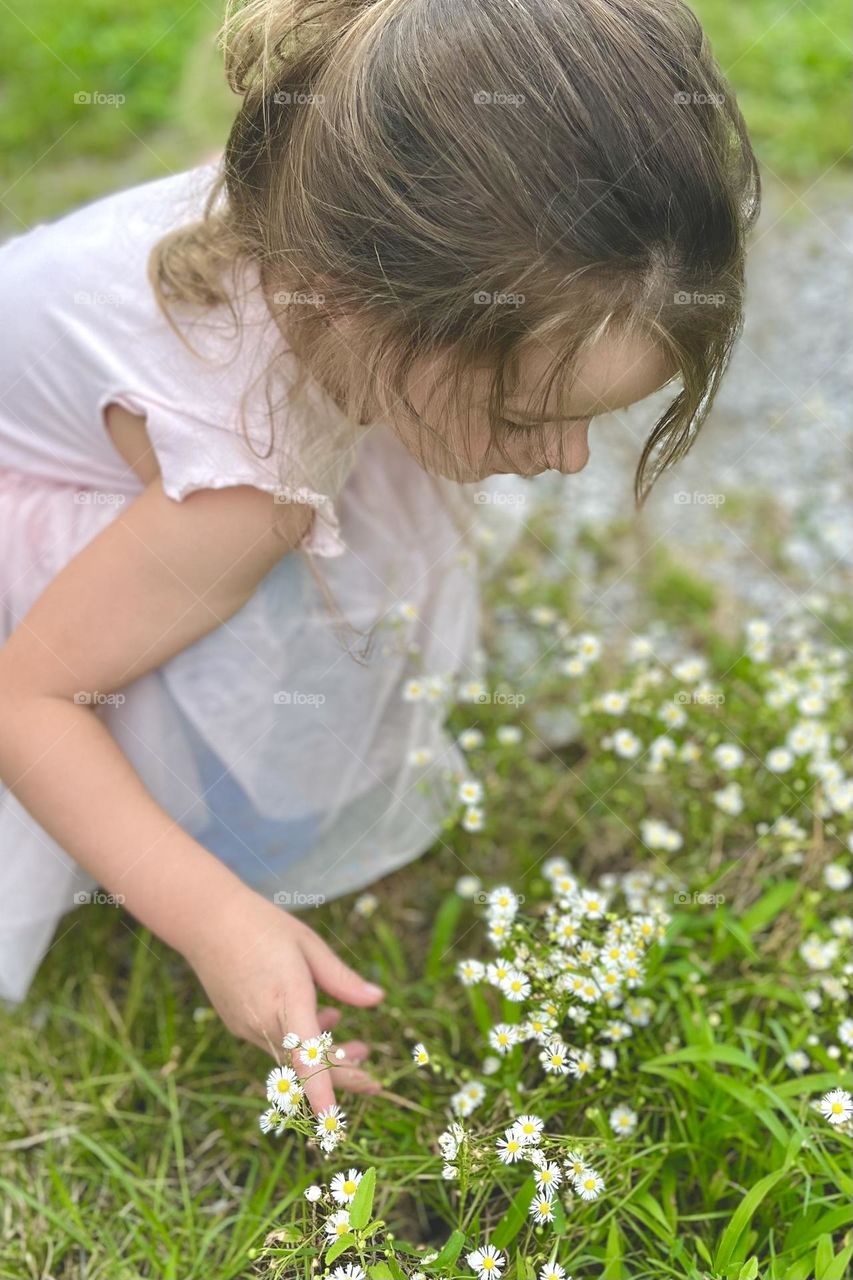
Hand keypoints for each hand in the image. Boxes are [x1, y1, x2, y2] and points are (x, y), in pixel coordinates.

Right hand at [184, 885, 384, 1113]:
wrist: (205, 921)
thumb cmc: (262, 926)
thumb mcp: (309, 945)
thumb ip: (342, 978)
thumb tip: (378, 1000)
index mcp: (287, 997)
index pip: (306, 1055)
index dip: (321, 1090)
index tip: (332, 1119)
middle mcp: (264, 1020)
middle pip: (306, 1066)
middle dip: (342, 1077)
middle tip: (373, 1081)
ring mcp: (247, 1027)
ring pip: (291, 1058)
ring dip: (325, 1056)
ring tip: (358, 1047)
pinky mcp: (238, 1025)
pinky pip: (276, 1044)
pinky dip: (301, 1042)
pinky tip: (322, 1019)